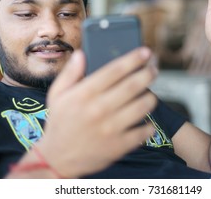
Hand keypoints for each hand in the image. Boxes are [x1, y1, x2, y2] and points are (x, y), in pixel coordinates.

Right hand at [37, 47, 156, 177]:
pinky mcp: (118, 146)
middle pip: (133, 85)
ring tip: (149, 93)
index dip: (133, 58)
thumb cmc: (60, 122)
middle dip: (148, 73)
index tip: (145, 51)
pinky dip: (149, 125)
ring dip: (150, 97)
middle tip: (154, 68)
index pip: (115, 70)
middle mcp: (98, 109)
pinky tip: (146, 121)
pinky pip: (143, 131)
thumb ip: (70, 73)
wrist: (57, 159)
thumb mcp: (57, 95)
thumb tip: (81, 53)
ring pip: (142, 106)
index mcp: (84, 94)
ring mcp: (110, 129)